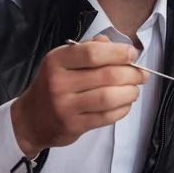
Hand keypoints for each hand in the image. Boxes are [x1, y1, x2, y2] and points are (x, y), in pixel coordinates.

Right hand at [11, 36, 148, 156]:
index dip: (118, 53)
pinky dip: (122, 109)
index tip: (133, 54)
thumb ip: (90, 49)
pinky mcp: (73, 125)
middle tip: (142, 74)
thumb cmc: (54, 84)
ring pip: (109, 97)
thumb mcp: (64, 60)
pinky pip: (106, 117)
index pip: (93, 53)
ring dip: (130, 93)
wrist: (31, 119)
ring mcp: (65, 106)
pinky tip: (124, 104)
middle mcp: (59, 82)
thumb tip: (119, 46)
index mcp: (57, 60)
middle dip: (132, 74)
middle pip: (107, 76)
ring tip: (134, 90)